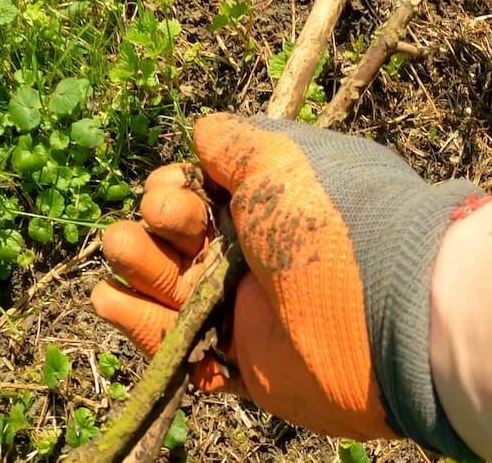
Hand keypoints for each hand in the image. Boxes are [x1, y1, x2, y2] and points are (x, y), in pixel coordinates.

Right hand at [90, 113, 488, 457]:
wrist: (382, 318)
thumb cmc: (330, 222)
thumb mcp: (281, 159)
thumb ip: (233, 143)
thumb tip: (203, 131)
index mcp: (275, 200)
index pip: (204, 188)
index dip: (176, 184)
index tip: (176, 187)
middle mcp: (261, 250)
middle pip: (180, 233)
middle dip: (157, 218)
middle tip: (170, 220)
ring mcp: (250, 306)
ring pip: (170, 283)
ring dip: (137, 262)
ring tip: (123, 249)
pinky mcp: (241, 359)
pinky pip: (177, 342)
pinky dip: (138, 321)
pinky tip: (110, 298)